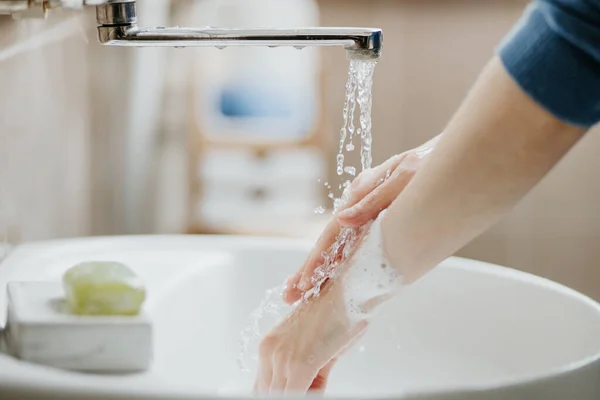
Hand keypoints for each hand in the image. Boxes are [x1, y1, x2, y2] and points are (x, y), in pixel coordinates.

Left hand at [254, 276, 367, 394]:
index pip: (263, 387)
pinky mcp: (300, 364)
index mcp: (267, 345)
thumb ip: (307, 374)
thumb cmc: (336, 314)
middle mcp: (268, 350)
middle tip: (311, 390)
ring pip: (280, 395)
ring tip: (317, 387)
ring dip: (301, 395)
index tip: (300, 391)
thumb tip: (307, 393)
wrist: (348, 290)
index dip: (281, 394)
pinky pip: (297, 396)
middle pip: (267, 392)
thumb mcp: (315, 347)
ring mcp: (282, 357)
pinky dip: (310, 396)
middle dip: (290, 395)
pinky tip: (319, 390)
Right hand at [282, 135, 439, 303]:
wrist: (447, 155)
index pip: (332, 233)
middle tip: (289, 296)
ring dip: (318, 268)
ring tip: (299, 291)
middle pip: (329, 242)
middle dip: (309, 270)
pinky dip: (339, 262)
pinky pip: (354, 245)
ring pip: (339, 245)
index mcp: (360, 194)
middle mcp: (358, 205)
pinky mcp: (377, 220)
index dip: (316, 260)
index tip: (302, 283)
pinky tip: (329, 275)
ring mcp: (366, 213)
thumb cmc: (430, 162)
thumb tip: (342, 220)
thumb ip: (373, 199)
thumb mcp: (404, 176)